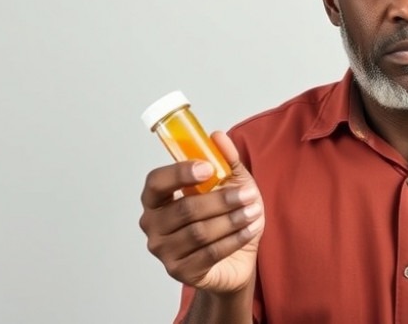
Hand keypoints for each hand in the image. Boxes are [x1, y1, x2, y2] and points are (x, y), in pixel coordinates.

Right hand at [139, 132, 264, 293]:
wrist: (236, 258)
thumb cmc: (226, 216)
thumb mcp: (232, 184)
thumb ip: (224, 160)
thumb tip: (217, 136)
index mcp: (157, 198)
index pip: (156, 182)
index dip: (179, 173)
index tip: (208, 168)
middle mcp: (152, 225)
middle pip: (185, 209)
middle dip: (222, 200)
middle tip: (249, 194)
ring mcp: (163, 251)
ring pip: (200, 232)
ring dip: (232, 220)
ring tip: (254, 211)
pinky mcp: (180, 272)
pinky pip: (210, 253)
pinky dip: (234, 239)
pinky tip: (250, 229)